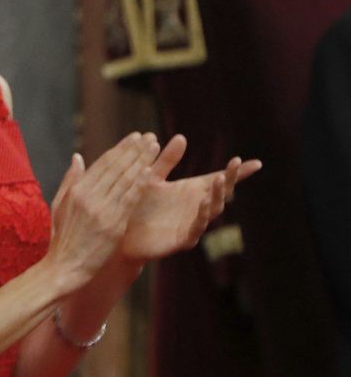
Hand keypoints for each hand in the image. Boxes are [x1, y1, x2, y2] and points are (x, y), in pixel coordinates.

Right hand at [45, 133, 157, 294]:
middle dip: (134, 150)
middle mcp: (88, 197)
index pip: (102, 163)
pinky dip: (140, 184)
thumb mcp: (59, 206)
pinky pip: (129, 199)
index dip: (120, 148)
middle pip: (116, 167)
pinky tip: (150, 172)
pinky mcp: (113, 225)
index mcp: (76, 191)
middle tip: (149, 137)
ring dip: (141, 161)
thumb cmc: (63, 238)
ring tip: (154, 148)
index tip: (134, 137)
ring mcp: (101, 210)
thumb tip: (77, 157)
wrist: (65, 267)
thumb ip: (70, 180)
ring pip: (125, 179)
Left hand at [119, 135, 261, 263]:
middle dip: (229, 178)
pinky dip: (201, 216)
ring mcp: (191, 224)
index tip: (256, 163)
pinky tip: (203, 203)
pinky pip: (196, 229)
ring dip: (217, 195)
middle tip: (234, 164)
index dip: (236, 173)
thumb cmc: (136, 205)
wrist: (120, 234)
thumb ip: (166, 161)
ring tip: (219, 180)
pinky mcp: (182, 240)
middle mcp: (195, 207)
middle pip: (220, 193)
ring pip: (213, 210)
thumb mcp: (151, 178)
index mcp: (189, 190)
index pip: (216, 179)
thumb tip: (181, 136)